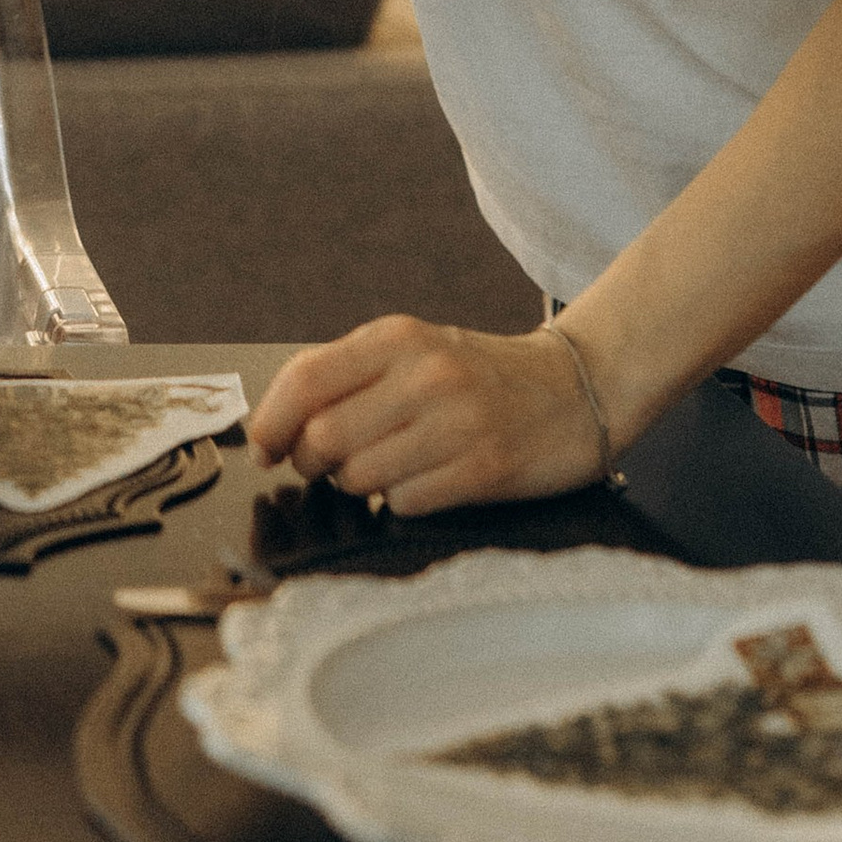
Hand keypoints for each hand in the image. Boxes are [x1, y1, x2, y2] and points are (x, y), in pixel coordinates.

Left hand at [247, 316, 610, 516]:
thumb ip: (348, 375)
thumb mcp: (413, 351)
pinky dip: (401, 501)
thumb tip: (277, 422)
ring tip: (382, 469)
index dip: (270, 422)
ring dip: (357, 485)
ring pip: (359, 476)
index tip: (262, 447)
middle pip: (323, 437)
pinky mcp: (483, 469)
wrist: (578, 388)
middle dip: (311, 464)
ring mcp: (456, 422)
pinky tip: (423, 482)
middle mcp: (424, 375)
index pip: (304, 379)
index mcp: (397, 338)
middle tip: (324, 467)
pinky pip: (405, 503)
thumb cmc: (480, 375)